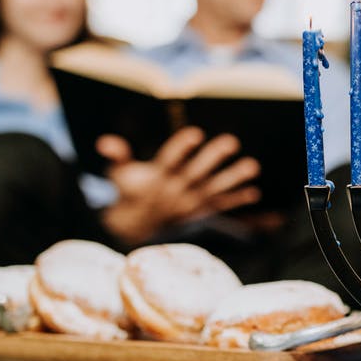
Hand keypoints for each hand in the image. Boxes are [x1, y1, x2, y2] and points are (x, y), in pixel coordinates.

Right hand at [98, 127, 261, 244]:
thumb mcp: (119, 174)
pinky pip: (219, 206)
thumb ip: (117, 156)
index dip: (181, 147)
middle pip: (196, 172)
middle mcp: (174, 191)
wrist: (136, 226)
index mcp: (156, 178)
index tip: (195, 133)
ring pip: (213, 189)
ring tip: (252, 166)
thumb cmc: (130, 191)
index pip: (169, 160)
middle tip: (231, 141)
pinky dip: (236, 200)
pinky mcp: (198, 212)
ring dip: (234, 178)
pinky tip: (254, 192)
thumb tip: (105, 142)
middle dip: (214, 157)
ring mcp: (189, 203)